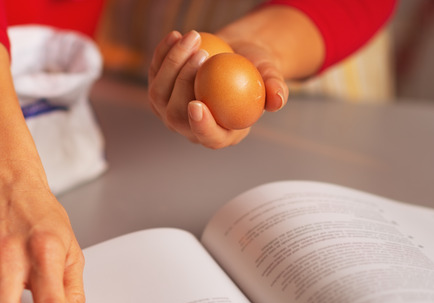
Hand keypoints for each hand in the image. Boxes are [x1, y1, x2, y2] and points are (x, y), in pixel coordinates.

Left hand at [147, 30, 287, 148]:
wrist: (235, 56)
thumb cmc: (256, 70)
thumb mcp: (270, 76)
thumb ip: (275, 89)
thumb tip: (278, 100)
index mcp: (218, 134)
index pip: (206, 137)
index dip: (199, 125)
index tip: (197, 104)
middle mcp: (188, 127)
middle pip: (175, 115)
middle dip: (184, 83)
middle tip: (201, 54)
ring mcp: (169, 110)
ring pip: (158, 93)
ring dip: (173, 63)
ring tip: (194, 38)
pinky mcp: (159, 90)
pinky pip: (154, 73)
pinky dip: (163, 53)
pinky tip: (176, 35)